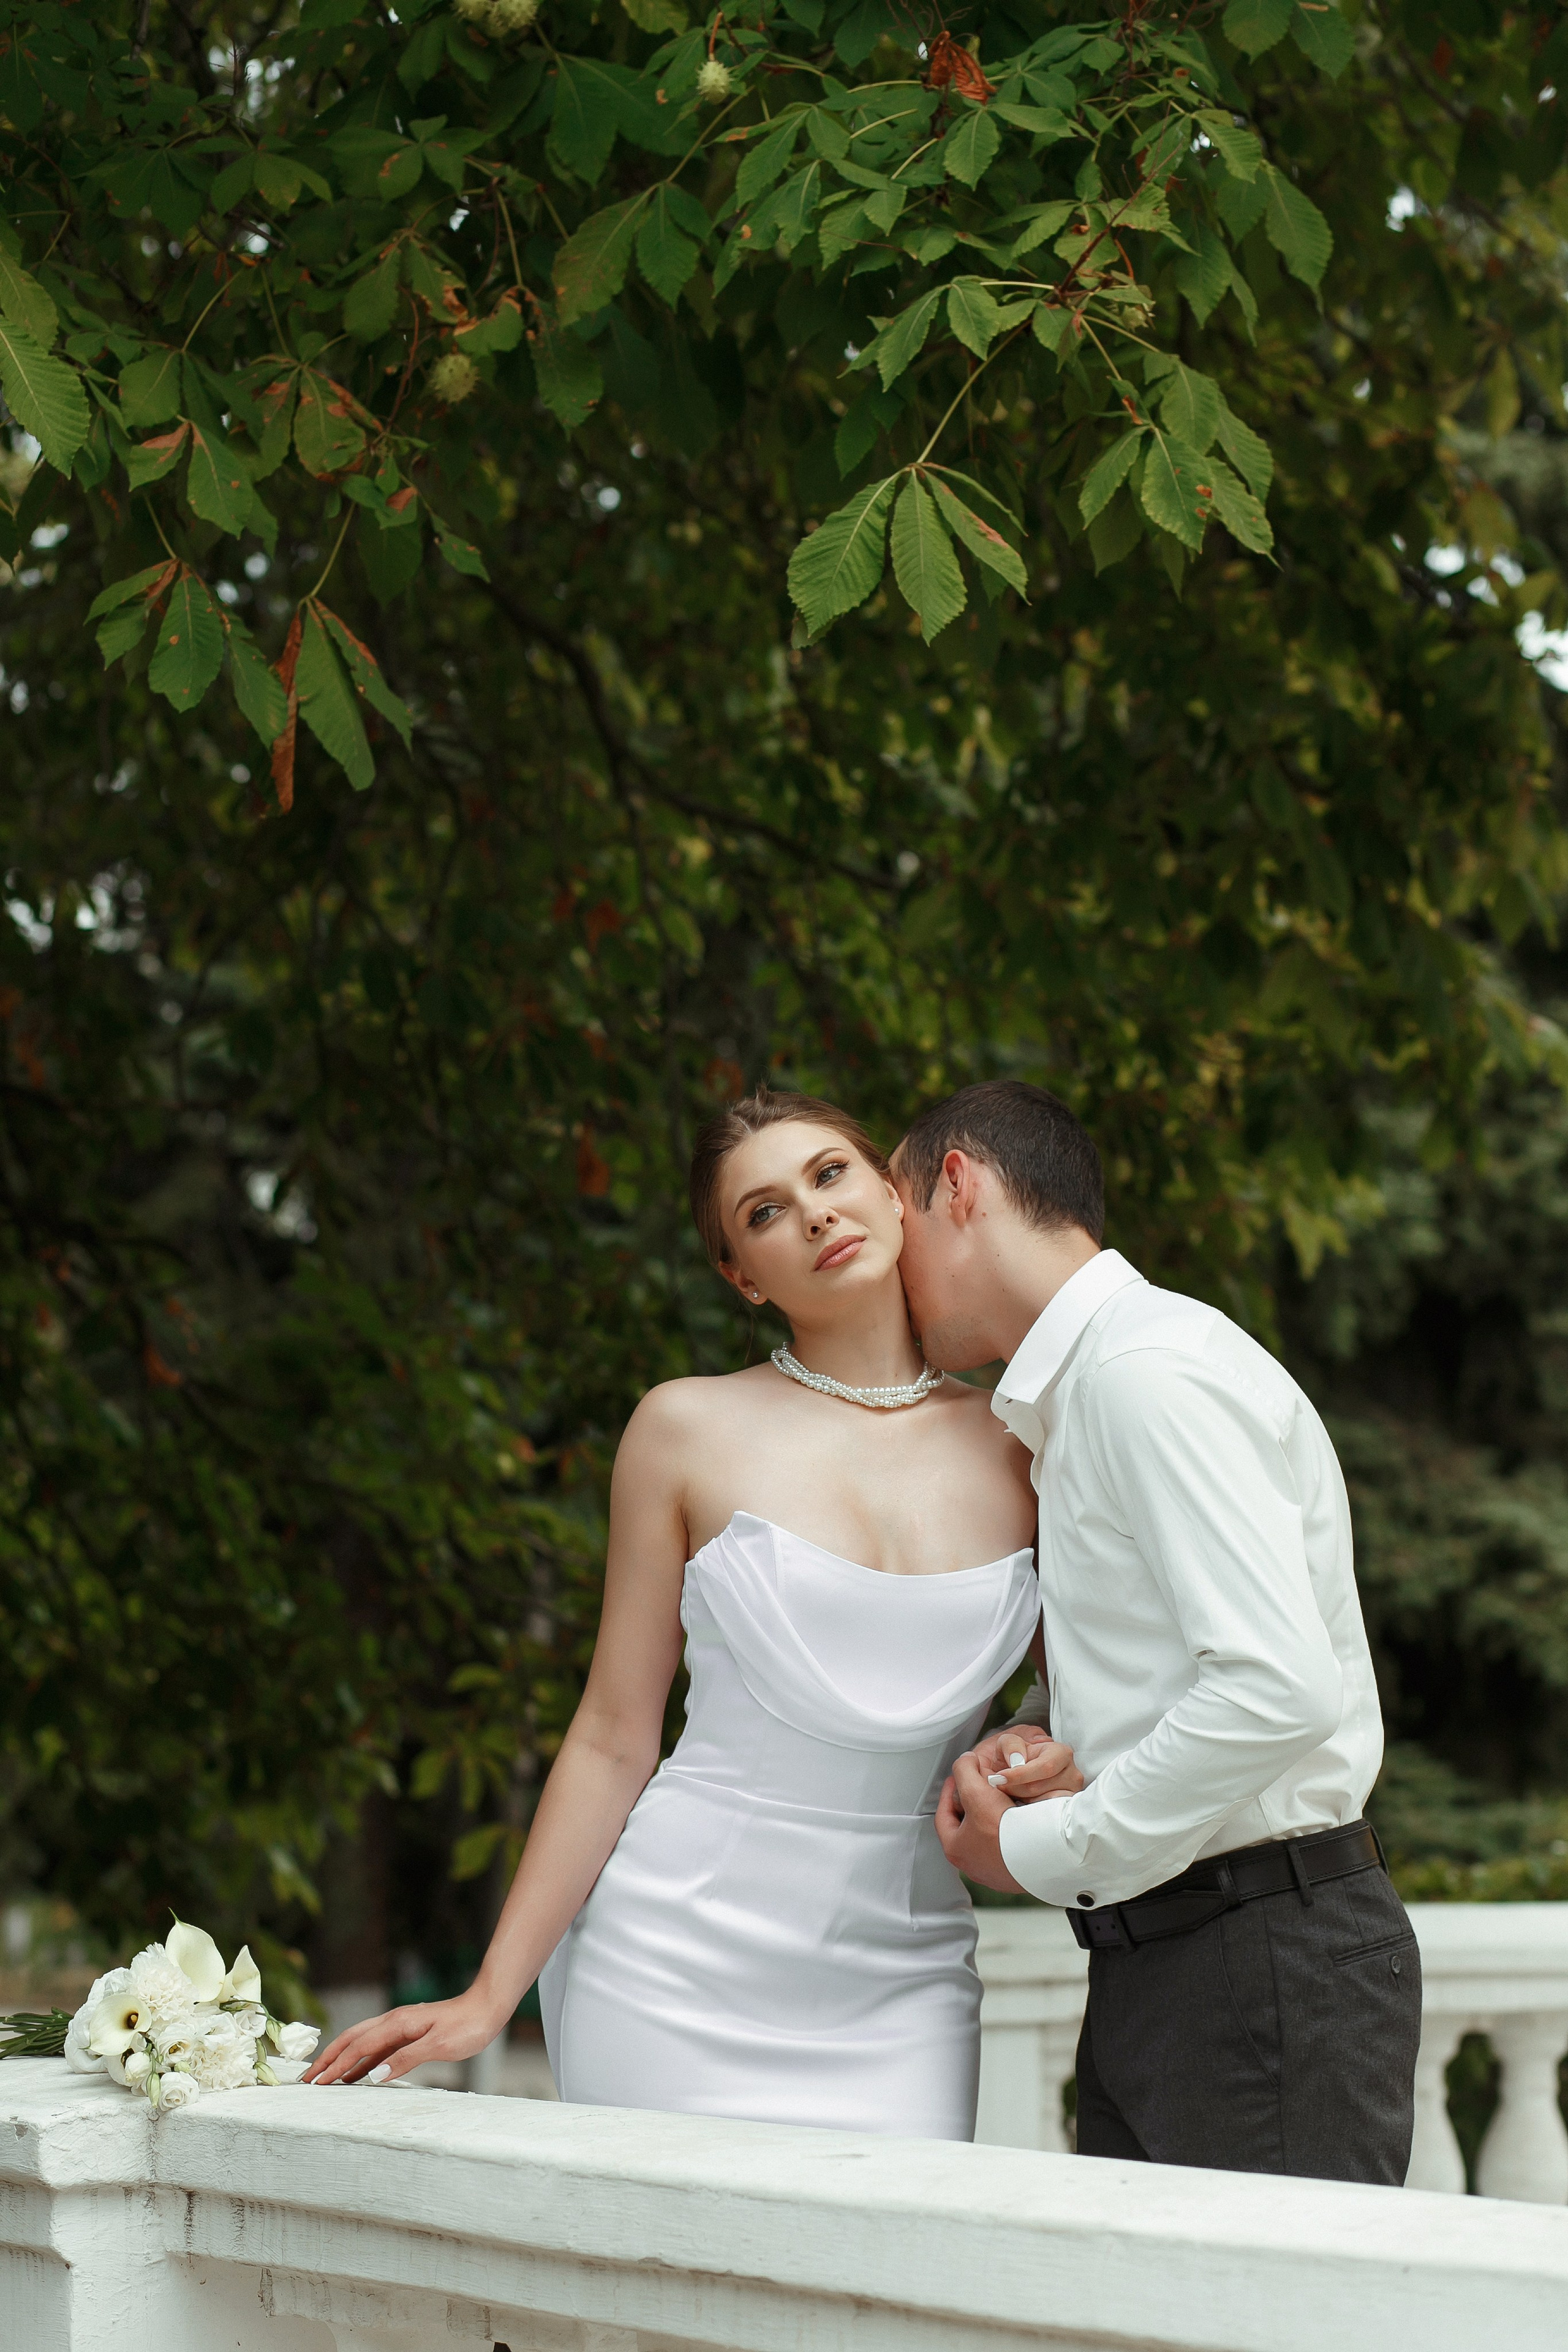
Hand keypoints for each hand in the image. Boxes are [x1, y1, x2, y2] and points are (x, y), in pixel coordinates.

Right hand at [303, 1990, 501, 2086]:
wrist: (489, 2007)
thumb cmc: (468, 2026)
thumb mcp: (438, 2046)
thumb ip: (405, 2059)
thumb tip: (373, 2074)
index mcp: (398, 2023)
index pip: (358, 2046)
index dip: (336, 2064)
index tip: (317, 2082)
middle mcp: (395, 2022)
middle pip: (353, 2039)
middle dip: (329, 2058)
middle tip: (308, 2079)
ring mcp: (402, 2027)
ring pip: (363, 2042)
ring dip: (343, 2058)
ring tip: (325, 2077)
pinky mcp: (411, 2033)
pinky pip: (379, 2047)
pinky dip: (363, 2060)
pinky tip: (359, 2074)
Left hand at [935, 1751, 1028, 1893]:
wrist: (1042, 1855)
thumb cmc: (1006, 1832)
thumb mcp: (976, 1791)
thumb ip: (964, 1771)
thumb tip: (965, 1762)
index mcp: (955, 1849)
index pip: (943, 1814)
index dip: (949, 1791)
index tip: (956, 1779)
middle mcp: (972, 1864)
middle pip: (965, 1825)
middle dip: (971, 1804)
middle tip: (978, 1788)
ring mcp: (993, 1869)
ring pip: (986, 1836)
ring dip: (992, 1817)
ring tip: (1000, 1800)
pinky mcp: (1014, 1870)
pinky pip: (1006, 1845)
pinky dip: (1008, 1830)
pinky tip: (1018, 1819)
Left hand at [968, 1725, 1084, 1805]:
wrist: (1020, 1776)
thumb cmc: (1017, 1759)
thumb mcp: (1008, 1743)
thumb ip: (1011, 1745)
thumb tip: (1017, 1759)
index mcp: (1061, 1753)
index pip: (1044, 1767)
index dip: (1020, 1774)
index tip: (1000, 1778)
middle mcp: (1072, 1774)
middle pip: (1039, 1787)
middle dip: (1015, 1787)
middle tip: (1001, 1785)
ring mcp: (1071, 1795)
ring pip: (1040, 1803)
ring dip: (1020, 1799)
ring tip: (1014, 1791)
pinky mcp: (1065, 1811)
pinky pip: (1045, 1816)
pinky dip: (1029, 1810)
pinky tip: (1023, 1802)